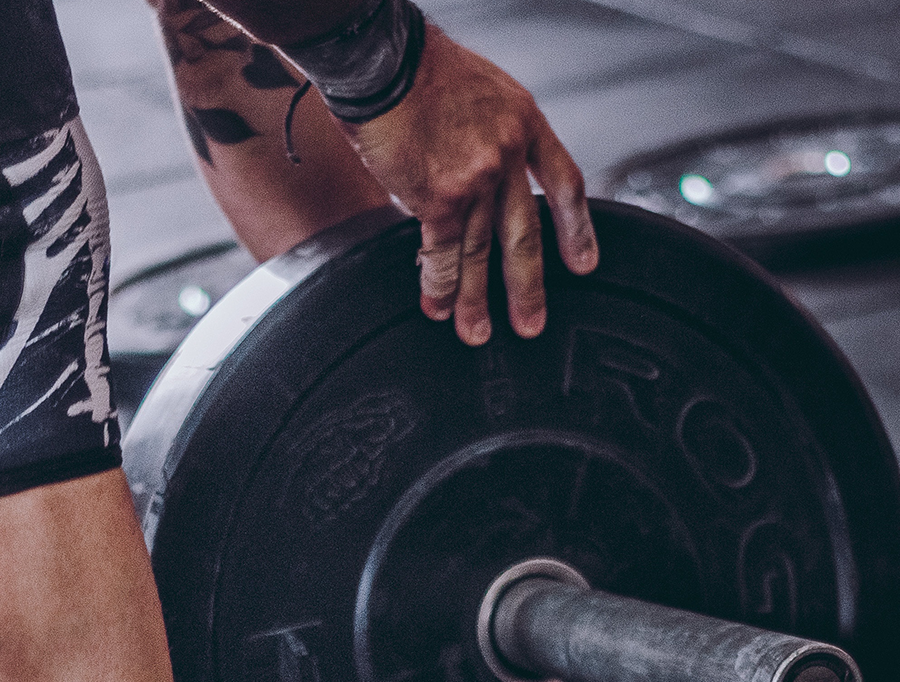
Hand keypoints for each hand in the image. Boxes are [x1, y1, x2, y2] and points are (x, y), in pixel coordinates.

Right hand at [343, 24, 598, 345]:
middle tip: (531, 324)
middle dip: (528, 287)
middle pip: (524, 234)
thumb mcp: (482, 91)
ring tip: (476, 332)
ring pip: (479, 252)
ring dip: (475, 299)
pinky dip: (439, 285)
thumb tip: (482, 183)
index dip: (576, 228)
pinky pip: (443, 253)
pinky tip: (438, 307)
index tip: (583, 264)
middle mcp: (507, 154)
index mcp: (524, 122)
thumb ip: (492, 138)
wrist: (386, 61)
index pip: (564, 183)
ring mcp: (476, 179)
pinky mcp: (440, 198)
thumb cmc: (422, 69)